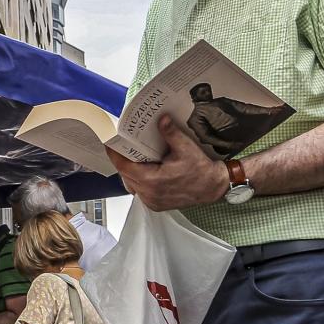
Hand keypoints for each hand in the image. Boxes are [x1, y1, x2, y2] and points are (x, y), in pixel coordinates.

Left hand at [108, 115, 229, 211]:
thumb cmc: (201, 170)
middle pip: (126, 175)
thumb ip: (171, 133)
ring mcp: (152, 201)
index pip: (124, 167)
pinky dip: (139, 181)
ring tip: (133, 157)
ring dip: (130, 171)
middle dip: (123, 160)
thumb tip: (161, 119)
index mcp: (152, 181)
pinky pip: (140, 191)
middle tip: (122, 146)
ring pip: (131, 184)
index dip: (115, 154)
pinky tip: (143, 170)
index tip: (109, 144)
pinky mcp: (156, 205)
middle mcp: (149, 194)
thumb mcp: (186, 148)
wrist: (213, 188)